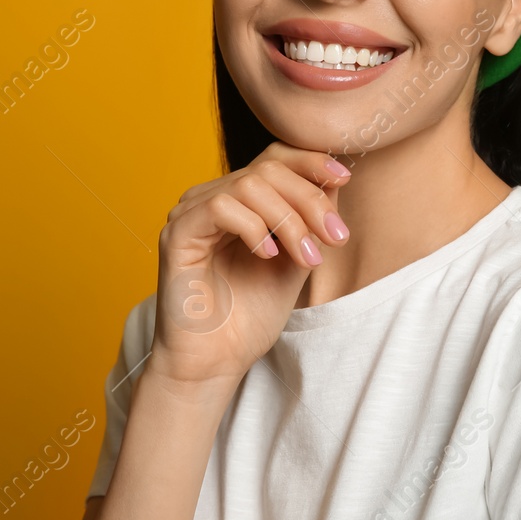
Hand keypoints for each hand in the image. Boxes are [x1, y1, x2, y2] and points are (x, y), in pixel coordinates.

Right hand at [149, 142, 349, 388]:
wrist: (217, 361)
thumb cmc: (251, 315)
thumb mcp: (297, 259)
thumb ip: (311, 220)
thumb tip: (336, 179)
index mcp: (238, 200)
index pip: (274, 158)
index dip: (310, 161)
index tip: (344, 178)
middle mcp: (211, 198)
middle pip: (268, 169)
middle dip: (310, 200)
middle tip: (335, 238)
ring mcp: (190, 213)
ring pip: (249, 185)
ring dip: (289, 219)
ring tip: (308, 257)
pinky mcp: (176, 233)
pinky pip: (220, 207)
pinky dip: (254, 228)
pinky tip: (268, 256)